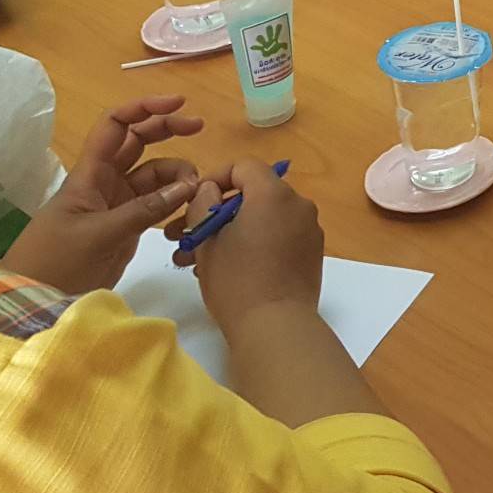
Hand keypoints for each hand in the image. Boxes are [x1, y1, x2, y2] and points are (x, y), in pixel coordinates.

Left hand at [1, 97, 204, 293]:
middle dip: (167, 129)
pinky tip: (188, 208)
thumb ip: (145, 210)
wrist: (35, 299)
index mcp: (91, 173)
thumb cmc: (56, 260)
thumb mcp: (99, 234)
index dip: (144, 108)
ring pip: (154, 174)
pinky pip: (157, 203)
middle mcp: (105, 181)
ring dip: (176, 174)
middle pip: (139, 141)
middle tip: (199, 128)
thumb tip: (189, 186)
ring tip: (195, 189)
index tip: (179, 104)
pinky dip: (175, 201)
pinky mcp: (127, 227)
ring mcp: (117, 203)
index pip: (116, 125)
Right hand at [184, 159, 326, 335]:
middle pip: (253, 194)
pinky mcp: (310, 252)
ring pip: (262, 218)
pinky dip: (252, 243)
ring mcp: (308, 229)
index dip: (215, 178)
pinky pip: (277, 235)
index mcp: (275, 194)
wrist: (275, 325)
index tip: (192, 202)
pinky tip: (223, 268)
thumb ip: (203, 205)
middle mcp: (298, 204)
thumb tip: (210, 190)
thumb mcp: (208, 240)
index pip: (244, 167)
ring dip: (228, 232)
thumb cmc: (236, 280)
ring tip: (192, 260)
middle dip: (215, 212)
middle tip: (182, 236)